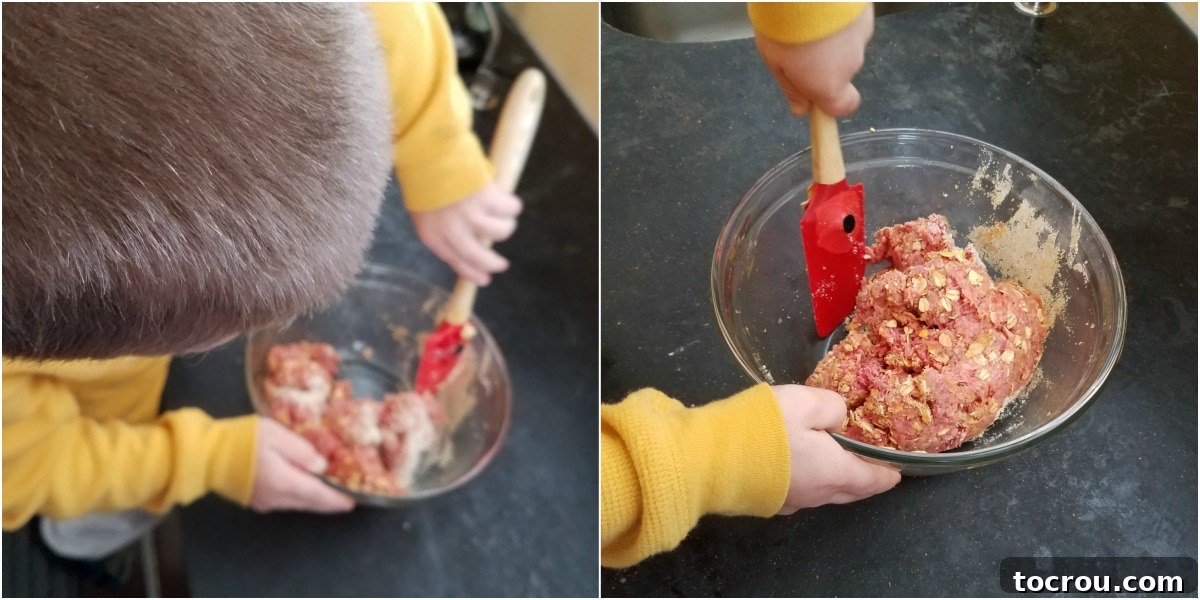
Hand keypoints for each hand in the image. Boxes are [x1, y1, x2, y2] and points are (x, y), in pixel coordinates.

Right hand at [250, 419, 354, 512]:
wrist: (207, 455)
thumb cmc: (243, 439)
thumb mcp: (277, 435)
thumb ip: (302, 451)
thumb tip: (322, 467)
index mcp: (285, 482)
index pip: (319, 495)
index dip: (337, 499)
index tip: (353, 502)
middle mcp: (277, 498)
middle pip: (310, 502)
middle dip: (329, 502)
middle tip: (347, 500)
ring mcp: (265, 502)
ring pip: (298, 503)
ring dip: (314, 499)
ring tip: (330, 493)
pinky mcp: (256, 500)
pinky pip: (285, 501)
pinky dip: (300, 496)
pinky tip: (305, 489)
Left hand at [411, 182, 522, 285]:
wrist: (428, 152)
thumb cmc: (425, 178)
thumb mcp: (426, 212)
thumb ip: (443, 230)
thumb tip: (470, 244)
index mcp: (433, 235)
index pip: (456, 262)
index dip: (472, 272)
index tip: (485, 279)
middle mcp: (453, 231)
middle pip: (481, 257)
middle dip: (494, 263)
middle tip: (501, 264)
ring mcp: (472, 216)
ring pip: (502, 231)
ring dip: (505, 224)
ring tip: (501, 214)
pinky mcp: (488, 200)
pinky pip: (511, 209)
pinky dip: (512, 205)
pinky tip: (506, 199)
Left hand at [754, 6, 873, 116]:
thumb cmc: (785, 28)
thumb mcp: (776, 62)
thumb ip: (791, 87)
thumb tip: (800, 109)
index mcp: (828, 84)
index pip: (844, 106)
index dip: (832, 103)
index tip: (815, 94)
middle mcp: (851, 65)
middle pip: (840, 71)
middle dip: (823, 62)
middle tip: (799, 44)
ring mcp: (862, 38)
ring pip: (846, 44)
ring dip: (830, 38)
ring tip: (807, 21)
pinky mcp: (866, 14)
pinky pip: (851, 23)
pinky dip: (839, 20)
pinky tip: (822, 8)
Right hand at [772, 384, 899, 514]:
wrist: (711, 458)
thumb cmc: (765, 428)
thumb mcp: (806, 401)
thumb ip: (832, 406)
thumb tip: (839, 417)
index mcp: (835, 472)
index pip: (873, 480)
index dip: (888, 475)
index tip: (898, 470)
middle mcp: (818, 494)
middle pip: (851, 491)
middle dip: (865, 480)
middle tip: (871, 466)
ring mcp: (792, 502)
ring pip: (824, 494)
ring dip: (836, 481)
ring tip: (837, 462)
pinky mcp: (769, 502)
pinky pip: (801, 494)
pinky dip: (810, 482)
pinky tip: (800, 469)